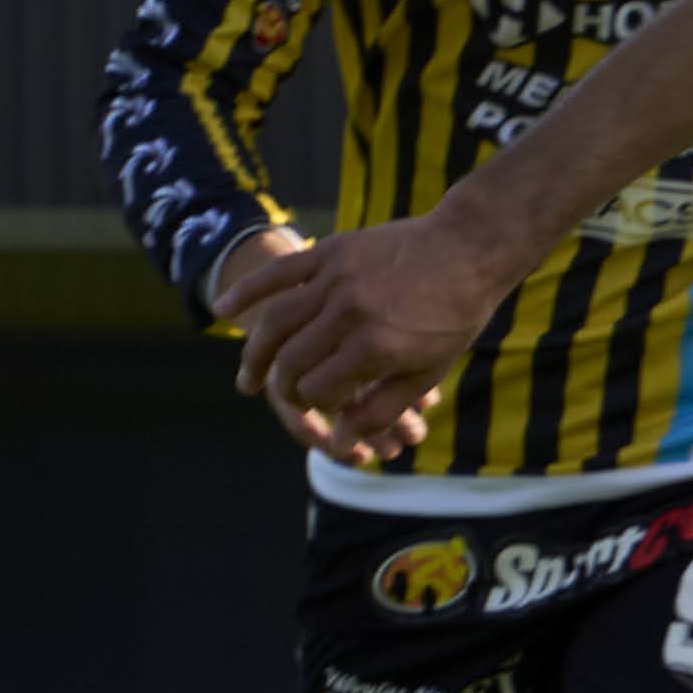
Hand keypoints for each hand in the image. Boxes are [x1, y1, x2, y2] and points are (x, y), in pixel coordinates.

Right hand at [239, 210, 512, 463]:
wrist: (469, 248)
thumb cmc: (453, 316)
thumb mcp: (427, 371)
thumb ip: (382, 408)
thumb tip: (341, 443)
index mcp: (375, 348)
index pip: (317, 392)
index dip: (312, 409)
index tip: (316, 412)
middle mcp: (350, 314)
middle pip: (290, 362)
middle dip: (281, 387)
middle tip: (281, 396)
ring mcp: (336, 280)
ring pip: (275, 322)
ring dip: (254, 353)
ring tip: (248, 377)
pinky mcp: (330, 251)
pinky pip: (278, 273)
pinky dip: (247, 290)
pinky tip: (222, 310)